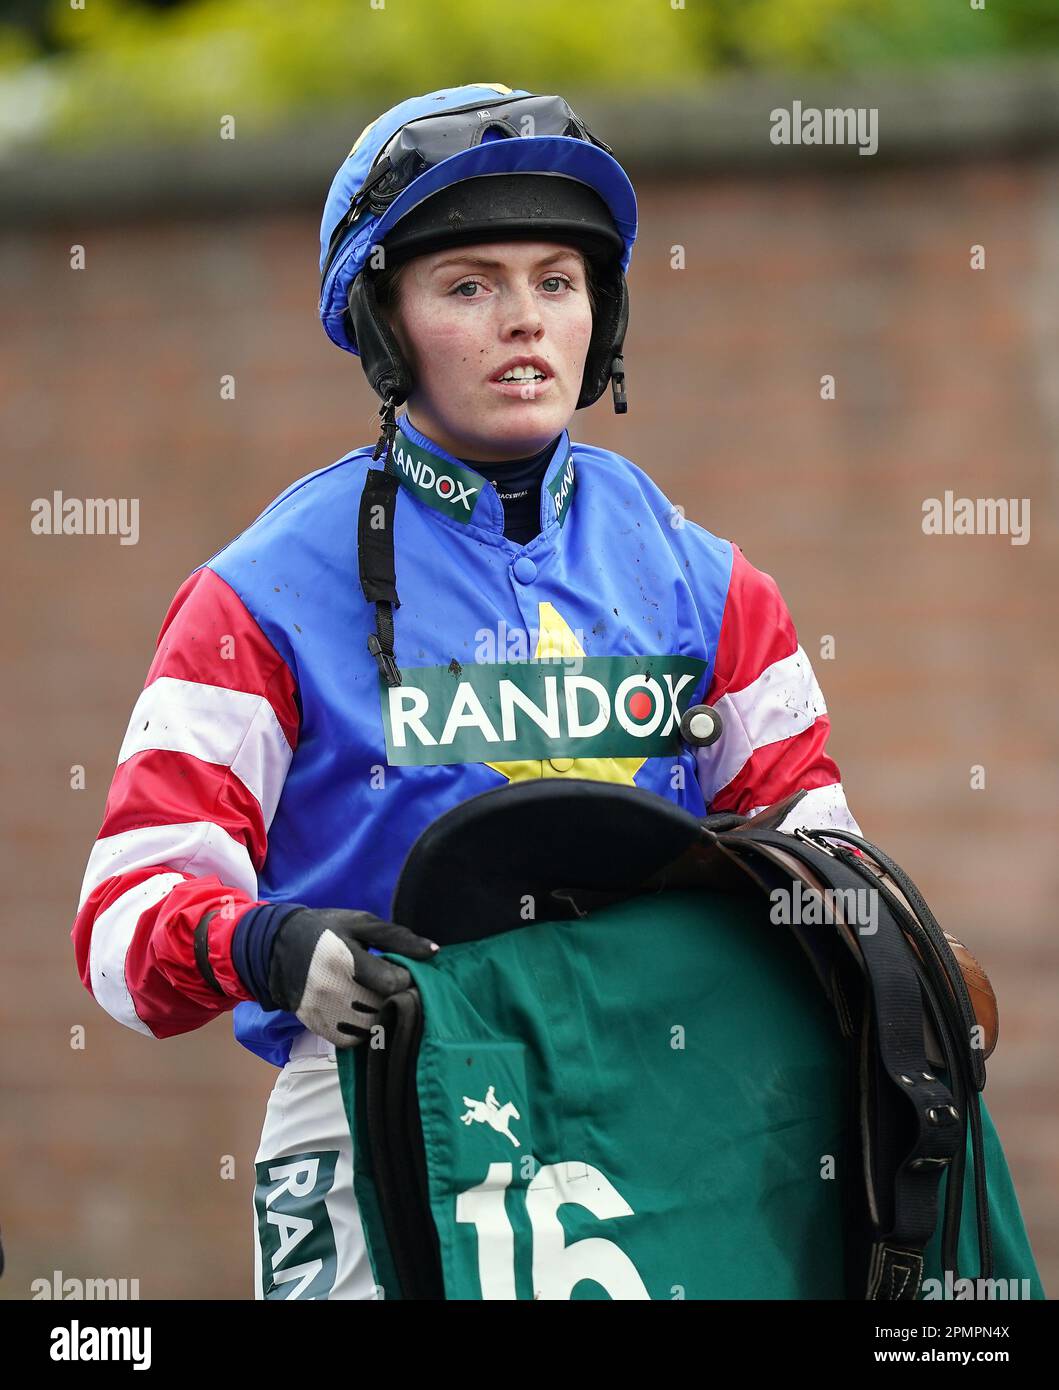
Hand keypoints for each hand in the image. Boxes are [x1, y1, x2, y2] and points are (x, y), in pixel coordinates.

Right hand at [268, 908, 438, 1047]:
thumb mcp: (361, 924)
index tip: (402, 970)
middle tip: (392, 984)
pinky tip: (362, 1010)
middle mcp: (332, 989)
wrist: (277, 947)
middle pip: (384, 1007)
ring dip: (382, 1015)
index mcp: (346, 958)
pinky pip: (351, 1041)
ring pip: (371, 1027)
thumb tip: (434, 952)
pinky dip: (363, 1030)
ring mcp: (323, 1010)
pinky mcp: (317, 1025)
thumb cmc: (326, 930)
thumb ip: (398, 938)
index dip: (406, 978)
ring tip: (377, 997)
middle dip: (396, 998)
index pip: (393, 983)